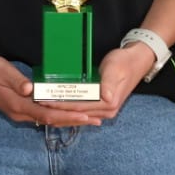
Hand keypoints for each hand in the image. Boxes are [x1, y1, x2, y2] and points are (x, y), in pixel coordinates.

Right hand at [0, 46, 99, 127]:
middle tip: (95, 121)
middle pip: (52, 120)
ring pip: (48, 119)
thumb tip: (31, 89)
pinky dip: (57, 114)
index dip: (68, 116)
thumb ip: (17, 81)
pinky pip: (43, 114)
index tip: (86, 117)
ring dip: (68, 119)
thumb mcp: (2, 71)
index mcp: (18, 106)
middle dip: (74, 121)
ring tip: (87, 119)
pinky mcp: (19, 107)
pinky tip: (67, 112)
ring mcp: (19, 112)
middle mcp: (20, 113)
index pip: (48, 114)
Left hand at [38, 43, 154, 120]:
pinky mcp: (101, 105)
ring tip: (42, 103)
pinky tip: (56, 105)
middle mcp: (106, 111)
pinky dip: (68, 107)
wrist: (136, 61)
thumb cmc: (124, 62)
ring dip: (60, 109)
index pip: (79, 107)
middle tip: (37, 101)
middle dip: (56, 108)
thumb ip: (109, 82)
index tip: (44, 99)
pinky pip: (81, 109)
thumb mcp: (115, 69)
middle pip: (76, 112)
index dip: (60, 104)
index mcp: (108, 103)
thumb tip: (106, 96)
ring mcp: (104, 110)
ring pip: (77, 113)